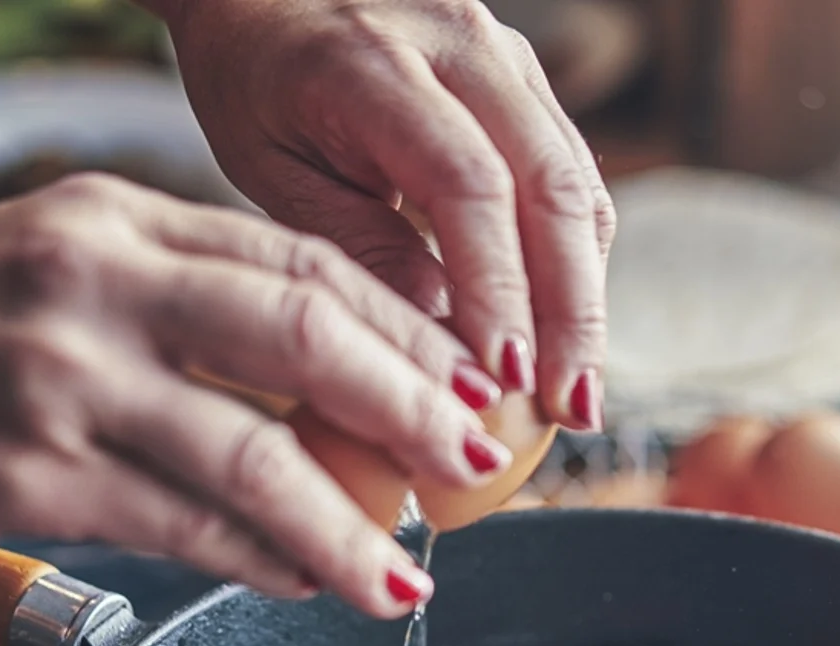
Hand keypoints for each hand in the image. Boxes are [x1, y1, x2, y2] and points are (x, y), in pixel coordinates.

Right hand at [0, 177, 512, 617]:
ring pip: (257, 448)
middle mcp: (97, 277)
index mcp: (112, 216)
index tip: (459, 384)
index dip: (400, 329)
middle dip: (413, 405)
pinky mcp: (27, 469)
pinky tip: (301, 579)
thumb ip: (164, 306)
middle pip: (307, 331)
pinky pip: (182, 522)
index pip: (297, 260)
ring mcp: (61, 373)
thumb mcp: (43, 270)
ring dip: (349, 522)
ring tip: (403, 572)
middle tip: (474, 464)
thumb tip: (300, 391)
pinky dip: (258, 558)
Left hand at [159, 0, 614, 430]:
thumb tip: (442, 343)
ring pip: (577, 185)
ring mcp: (506, 56)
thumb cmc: (252, 79)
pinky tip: (563, 333)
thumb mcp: (271, 167)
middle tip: (571, 407)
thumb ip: (355, 244)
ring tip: (578, 390)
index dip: (499, 289)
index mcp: (375, 64)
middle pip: (551, 187)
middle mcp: (462, 44)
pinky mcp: (526, 80)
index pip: (469, 185)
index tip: (506, 379)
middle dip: (571, 311)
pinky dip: (574, 261)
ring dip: (586, 296)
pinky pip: (570, 177)